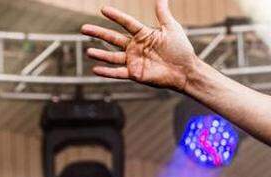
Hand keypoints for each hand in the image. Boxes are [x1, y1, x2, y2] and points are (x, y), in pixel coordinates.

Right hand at [80, 0, 197, 91]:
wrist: (187, 71)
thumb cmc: (181, 50)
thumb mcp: (172, 29)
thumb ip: (163, 14)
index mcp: (143, 34)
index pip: (126, 23)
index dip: (116, 16)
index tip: (103, 9)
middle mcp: (135, 47)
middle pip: (113, 38)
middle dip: (99, 33)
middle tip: (83, 28)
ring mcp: (134, 60)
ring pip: (113, 57)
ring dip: (100, 54)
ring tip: (88, 52)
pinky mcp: (136, 74)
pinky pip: (118, 73)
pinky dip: (107, 72)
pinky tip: (95, 69)